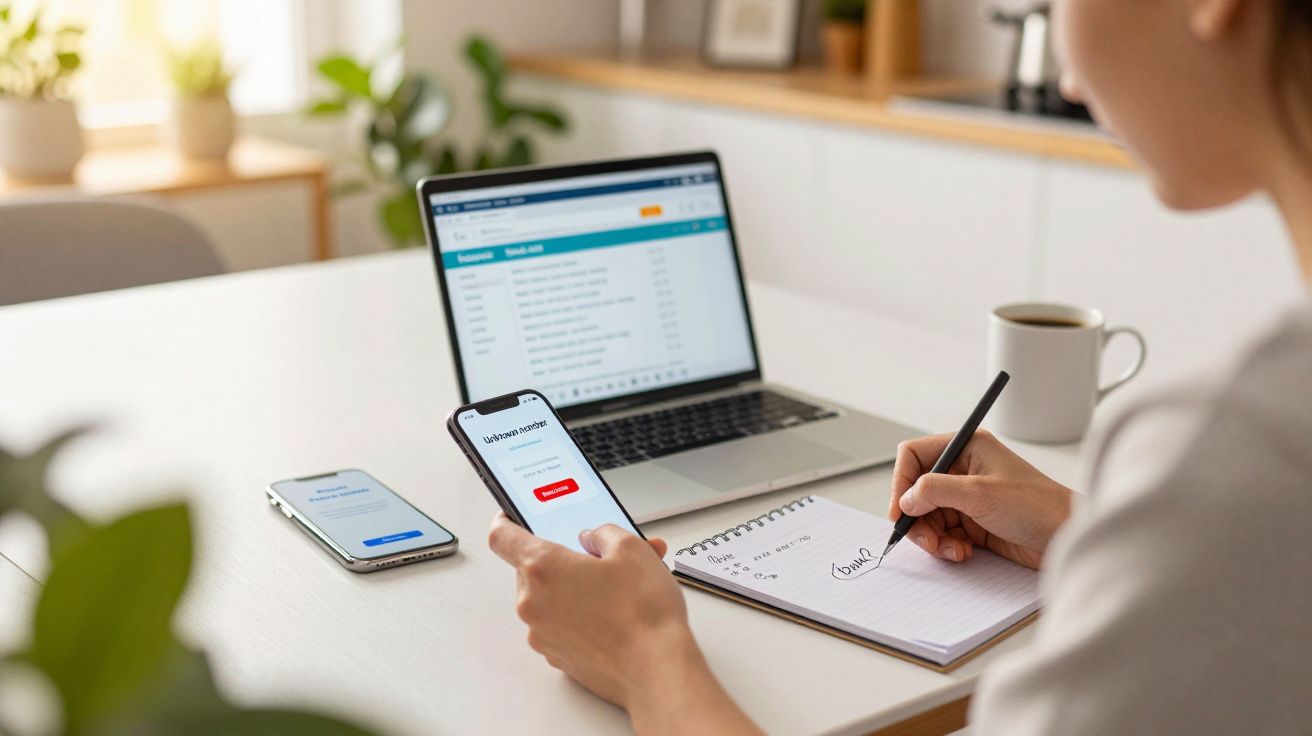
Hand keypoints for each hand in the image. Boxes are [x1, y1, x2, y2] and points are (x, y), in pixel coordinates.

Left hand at [488, 514, 759, 733]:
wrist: (656, 669)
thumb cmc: (643, 613)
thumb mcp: (632, 549)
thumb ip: (603, 533)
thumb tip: (592, 539)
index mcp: (542, 567)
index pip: (503, 536)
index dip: (506, 521)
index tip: (511, 517)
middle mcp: (533, 603)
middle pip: (532, 569)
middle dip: (563, 561)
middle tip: (598, 559)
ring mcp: (542, 634)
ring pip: (548, 599)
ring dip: (573, 590)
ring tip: (616, 589)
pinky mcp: (557, 657)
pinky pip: (559, 626)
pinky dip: (578, 618)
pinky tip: (612, 616)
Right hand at [888, 431, 1073, 568]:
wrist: (1069, 538)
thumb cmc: (1038, 507)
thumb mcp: (980, 494)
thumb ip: (935, 490)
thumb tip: (906, 499)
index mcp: (967, 447)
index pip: (914, 456)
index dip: (901, 483)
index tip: (900, 511)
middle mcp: (964, 469)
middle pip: (917, 490)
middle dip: (917, 517)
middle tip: (925, 540)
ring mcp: (968, 497)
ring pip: (927, 515)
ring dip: (932, 536)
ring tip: (950, 550)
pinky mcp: (974, 522)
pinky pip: (943, 533)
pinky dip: (946, 546)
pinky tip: (963, 553)